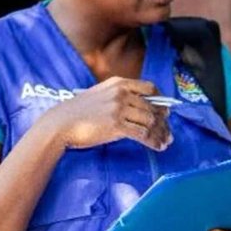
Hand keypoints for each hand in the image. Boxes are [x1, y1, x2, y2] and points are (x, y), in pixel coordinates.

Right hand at [39, 77, 171, 151]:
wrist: (60, 123)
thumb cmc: (77, 112)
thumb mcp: (99, 95)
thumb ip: (118, 96)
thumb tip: (137, 108)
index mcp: (118, 83)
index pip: (149, 88)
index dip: (161, 101)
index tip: (166, 111)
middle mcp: (121, 93)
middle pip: (152, 107)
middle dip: (164, 122)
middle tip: (169, 133)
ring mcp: (119, 109)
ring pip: (150, 121)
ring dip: (161, 133)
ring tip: (166, 142)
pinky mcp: (116, 126)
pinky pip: (142, 134)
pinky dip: (153, 141)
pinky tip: (158, 147)